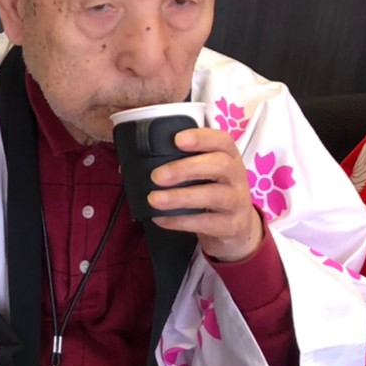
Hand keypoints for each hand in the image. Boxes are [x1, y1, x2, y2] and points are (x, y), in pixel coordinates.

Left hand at [148, 127, 264, 262]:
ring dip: (181, 196)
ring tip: (154, 199)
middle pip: (219, 165)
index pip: (223, 141)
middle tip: (156, 176)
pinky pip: (207, 223)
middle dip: (185, 168)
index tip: (177, 139)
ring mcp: (237, 201)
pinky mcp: (231, 226)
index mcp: (229, 157)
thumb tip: (128, 165)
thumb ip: (177, 164)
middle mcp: (237, 176)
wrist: (236, 228)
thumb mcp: (203, 175)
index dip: (202, 137)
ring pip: (214, 195)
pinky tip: (160, 219)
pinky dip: (180, 221)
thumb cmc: (211, 192)